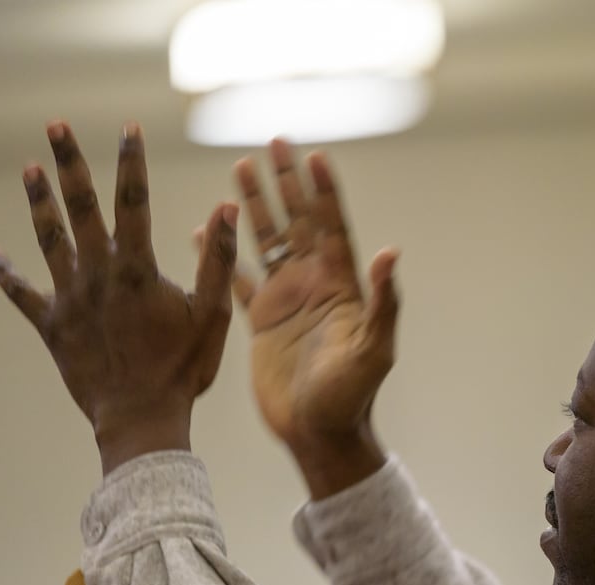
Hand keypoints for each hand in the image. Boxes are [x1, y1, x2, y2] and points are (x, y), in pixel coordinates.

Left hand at [0, 121, 237, 474]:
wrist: (141, 418)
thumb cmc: (183, 369)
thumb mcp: (213, 315)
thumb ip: (218, 260)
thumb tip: (225, 210)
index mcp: (136, 269)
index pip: (134, 202)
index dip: (130, 163)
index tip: (127, 130)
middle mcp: (97, 275)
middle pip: (81, 208)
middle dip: (69, 164)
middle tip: (56, 127)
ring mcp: (70, 299)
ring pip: (49, 240)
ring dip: (39, 203)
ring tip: (29, 170)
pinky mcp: (52, 326)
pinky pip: (23, 294)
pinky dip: (6, 274)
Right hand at [229, 138, 398, 498]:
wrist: (320, 433)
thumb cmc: (351, 395)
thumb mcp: (373, 348)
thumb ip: (382, 301)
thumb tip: (390, 253)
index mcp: (340, 286)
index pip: (331, 227)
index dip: (323, 192)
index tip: (314, 154)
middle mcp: (313, 285)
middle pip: (298, 222)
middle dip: (287, 183)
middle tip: (274, 141)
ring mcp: (286, 301)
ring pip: (267, 242)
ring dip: (255, 206)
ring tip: (240, 168)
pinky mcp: (261, 321)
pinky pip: (237, 278)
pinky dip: (221, 255)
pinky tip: (205, 231)